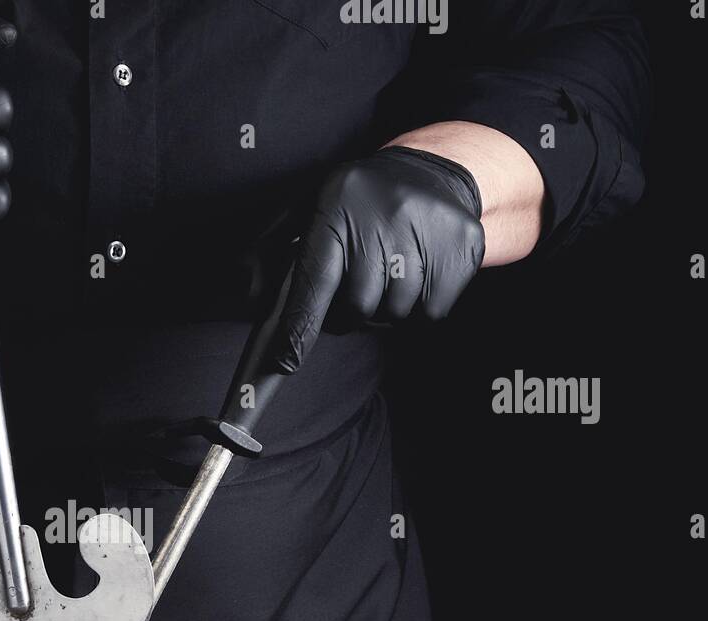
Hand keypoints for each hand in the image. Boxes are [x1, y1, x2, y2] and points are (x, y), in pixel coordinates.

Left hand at [269, 146, 484, 372]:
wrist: (432, 170)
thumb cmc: (357, 201)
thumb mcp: (309, 207)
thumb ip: (273, 248)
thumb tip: (246, 289)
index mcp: (336, 210)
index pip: (315, 282)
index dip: (300, 327)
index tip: (286, 362)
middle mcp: (382, 218)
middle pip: (358, 307)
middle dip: (351, 313)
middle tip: (355, 289)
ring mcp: (426, 231)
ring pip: (395, 314)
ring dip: (386, 310)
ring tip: (387, 275)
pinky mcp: (461, 248)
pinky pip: (430, 313)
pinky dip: (418, 310)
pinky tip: (415, 278)